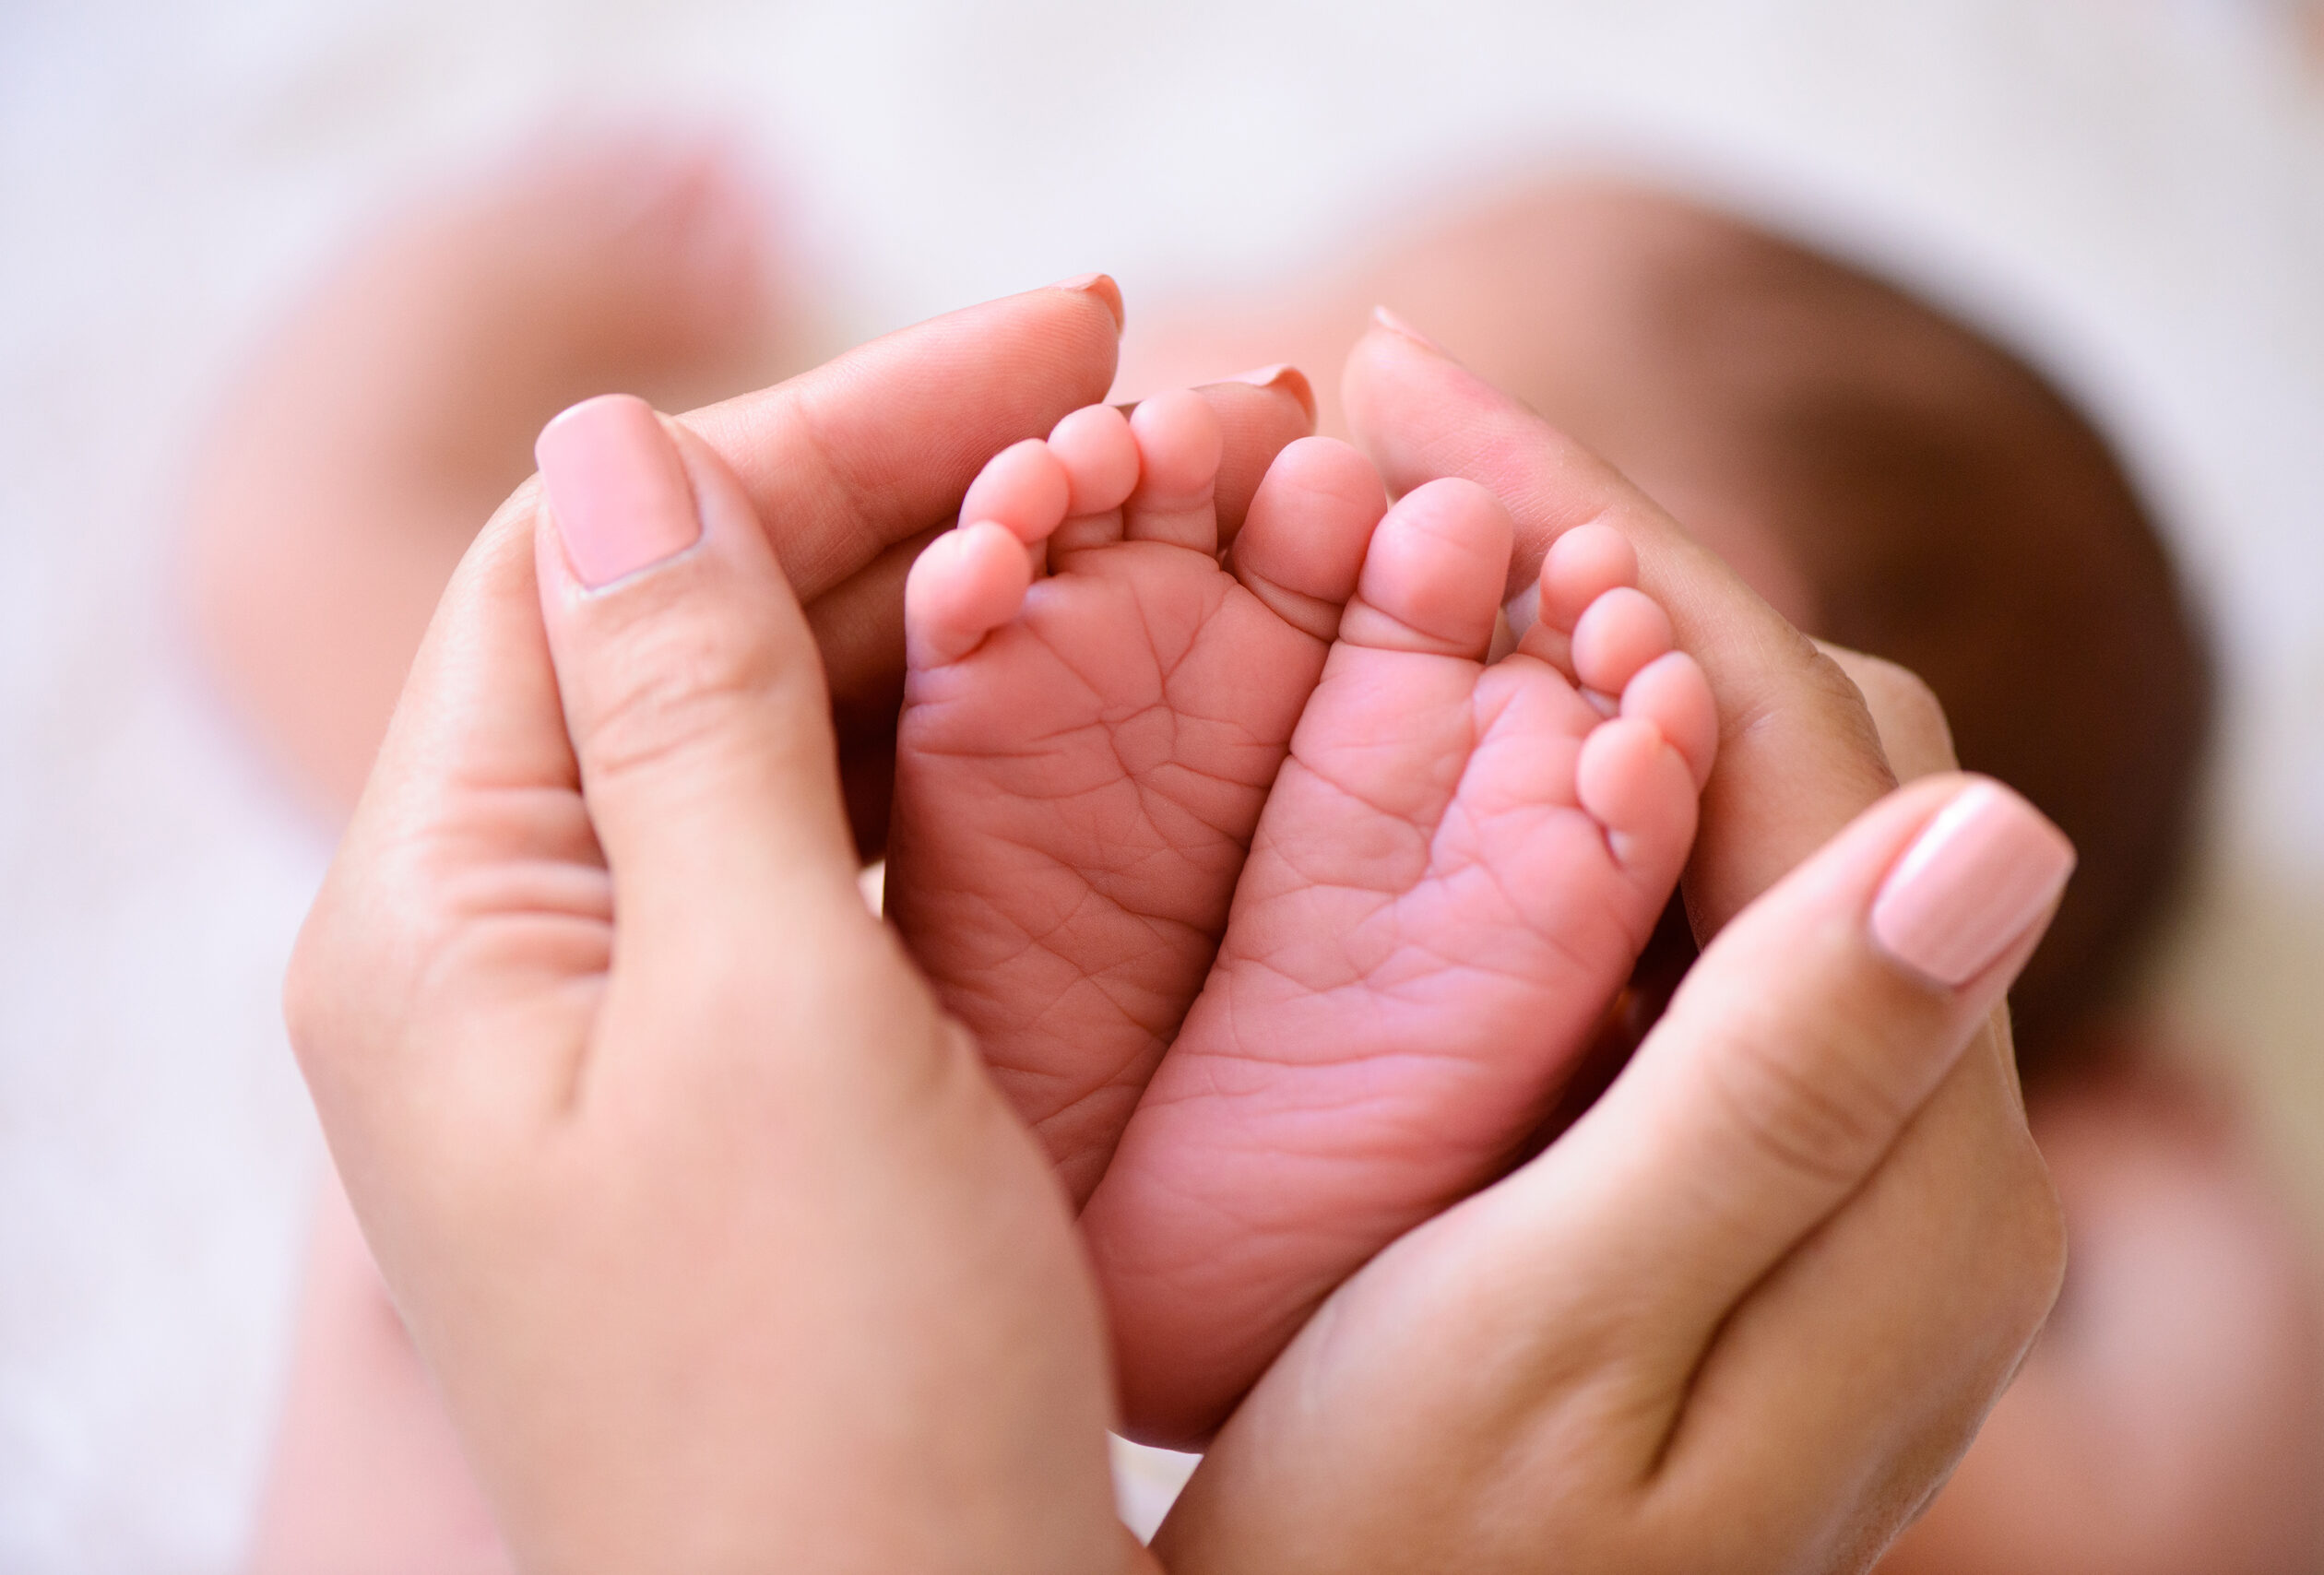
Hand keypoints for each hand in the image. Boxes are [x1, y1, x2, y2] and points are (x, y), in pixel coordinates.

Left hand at [283, 304, 1194, 1570]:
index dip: (821, 423)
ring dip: (938, 608)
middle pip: (686, 629)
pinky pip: (831, 857)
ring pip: (770, 734)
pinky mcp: (750, 1089)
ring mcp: (632, 1026)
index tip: (1057, 338)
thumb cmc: (826, 1401)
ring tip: (1132, 511)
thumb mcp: (761, 1016)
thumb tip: (612, 449)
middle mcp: (510, 956)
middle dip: (900, 490)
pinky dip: (949, 754)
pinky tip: (1071, 692)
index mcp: (442, 921)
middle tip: (1133, 397)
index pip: (594, 558)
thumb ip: (684, 719)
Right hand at [1154, 314, 2070, 1571]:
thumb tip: (2009, 823)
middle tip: (1388, 452)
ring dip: (1578, 663)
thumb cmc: (1407, 1568)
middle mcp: (1922, 1150)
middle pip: (1802, 753)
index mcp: (1915, 1179)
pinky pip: (1683, 920)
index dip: (1615, 547)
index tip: (1418, 391)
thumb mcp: (1569, 1336)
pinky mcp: (1738, 1172)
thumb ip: (1783, 1090)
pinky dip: (1564, 794)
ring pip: (1742, 817)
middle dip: (1603, 569)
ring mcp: (1834, 1158)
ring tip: (1398, 548)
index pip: (1801, 752)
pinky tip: (1438, 740)